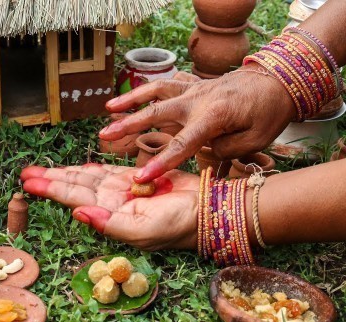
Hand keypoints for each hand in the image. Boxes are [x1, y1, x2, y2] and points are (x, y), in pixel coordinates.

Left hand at [20, 164, 199, 250]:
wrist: (207, 210)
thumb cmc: (177, 224)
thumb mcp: (142, 230)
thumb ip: (109, 224)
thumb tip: (77, 214)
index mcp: (109, 215)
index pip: (73, 199)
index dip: (51, 190)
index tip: (29, 184)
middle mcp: (110, 202)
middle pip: (73, 187)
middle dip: (49, 180)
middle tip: (25, 173)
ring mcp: (121, 189)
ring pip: (85, 178)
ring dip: (63, 173)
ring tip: (40, 170)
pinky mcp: (134, 178)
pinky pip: (105, 172)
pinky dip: (89, 168)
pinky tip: (75, 167)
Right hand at [99, 64, 295, 182]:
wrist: (278, 81)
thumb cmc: (269, 113)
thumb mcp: (256, 139)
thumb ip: (226, 150)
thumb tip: (204, 153)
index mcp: (213, 116)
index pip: (181, 145)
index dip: (160, 163)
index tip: (140, 177)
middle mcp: (198, 99)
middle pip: (157, 113)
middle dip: (129, 125)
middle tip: (105, 135)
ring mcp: (194, 89)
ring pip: (156, 92)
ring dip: (130, 100)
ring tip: (108, 109)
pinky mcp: (194, 85)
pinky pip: (166, 85)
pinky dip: (146, 90)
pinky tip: (129, 98)